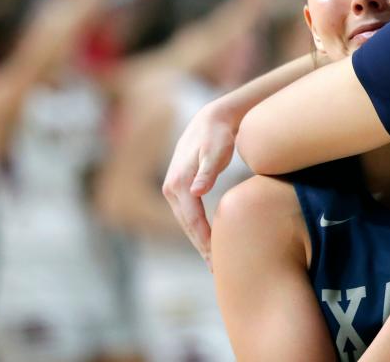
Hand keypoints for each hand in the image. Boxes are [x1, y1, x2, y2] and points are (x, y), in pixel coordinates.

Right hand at [162, 101, 238, 267]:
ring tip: (215, 261)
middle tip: (218, 270)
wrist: (212, 119)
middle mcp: (171, 188)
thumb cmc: (218, 135)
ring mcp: (173, 188)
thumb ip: (207, 171)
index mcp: (179, 183)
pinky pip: (189, 214)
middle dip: (201, 247)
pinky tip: (209, 241)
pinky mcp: (181, 187)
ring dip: (199, 241)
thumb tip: (197, 191)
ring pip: (187, 222)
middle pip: (187, 226)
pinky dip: (198, 229)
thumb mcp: (215, 151)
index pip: (192, 220)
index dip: (204, 241)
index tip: (216, 259)